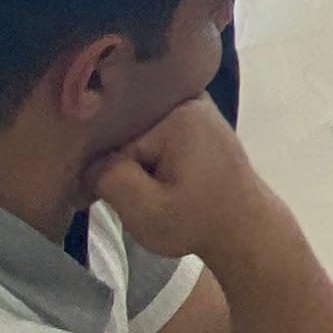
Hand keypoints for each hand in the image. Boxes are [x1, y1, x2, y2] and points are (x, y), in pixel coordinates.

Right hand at [93, 94, 275, 264]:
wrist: (245, 231)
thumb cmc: (197, 223)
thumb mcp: (146, 210)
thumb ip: (109, 179)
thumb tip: (87, 161)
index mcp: (177, 114)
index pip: (118, 142)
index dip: (112, 174)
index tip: (119, 199)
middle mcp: (189, 101)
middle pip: (130, 134)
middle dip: (126, 166)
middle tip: (143, 197)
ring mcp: (197, 110)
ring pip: (143, 136)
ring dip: (141, 164)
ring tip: (155, 191)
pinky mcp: (201, 125)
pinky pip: (160, 135)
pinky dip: (155, 159)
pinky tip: (163, 181)